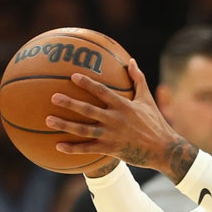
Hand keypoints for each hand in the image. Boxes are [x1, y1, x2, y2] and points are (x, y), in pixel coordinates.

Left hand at [46, 58, 196, 180]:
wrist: (164, 149)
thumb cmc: (155, 123)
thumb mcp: (148, 100)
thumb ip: (138, 80)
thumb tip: (131, 61)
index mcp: (124, 106)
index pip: (102, 92)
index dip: (88, 83)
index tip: (73, 76)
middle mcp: (115, 120)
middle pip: (88, 110)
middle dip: (70, 103)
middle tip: (53, 97)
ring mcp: (112, 135)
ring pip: (84, 129)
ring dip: (65, 125)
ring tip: (48, 120)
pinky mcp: (111, 149)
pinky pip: (88, 149)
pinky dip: (73, 148)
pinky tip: (58, 146)